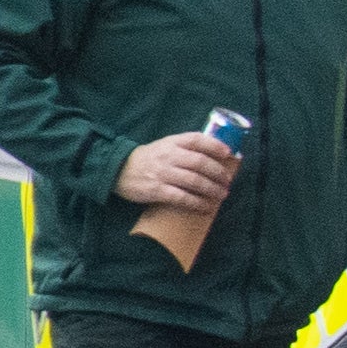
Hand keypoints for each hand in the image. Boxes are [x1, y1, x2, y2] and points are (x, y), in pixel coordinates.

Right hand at [115, 132, 240, 214]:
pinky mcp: (157, 190)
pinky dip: (197, 203)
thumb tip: (215, 156)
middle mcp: (168, 156)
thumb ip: (185, 148)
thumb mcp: (165, 146)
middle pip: (200, 162)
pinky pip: (182, 198)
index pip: (197, 139)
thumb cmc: (148, 159)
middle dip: (218, 173)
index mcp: (172, 142)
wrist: (117, 170)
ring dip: (212, 189)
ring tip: (222, 194)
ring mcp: (163, 173)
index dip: (215, 145)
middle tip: (228, 181)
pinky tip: (206, 208)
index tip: (228, 153)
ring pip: (194, 181)